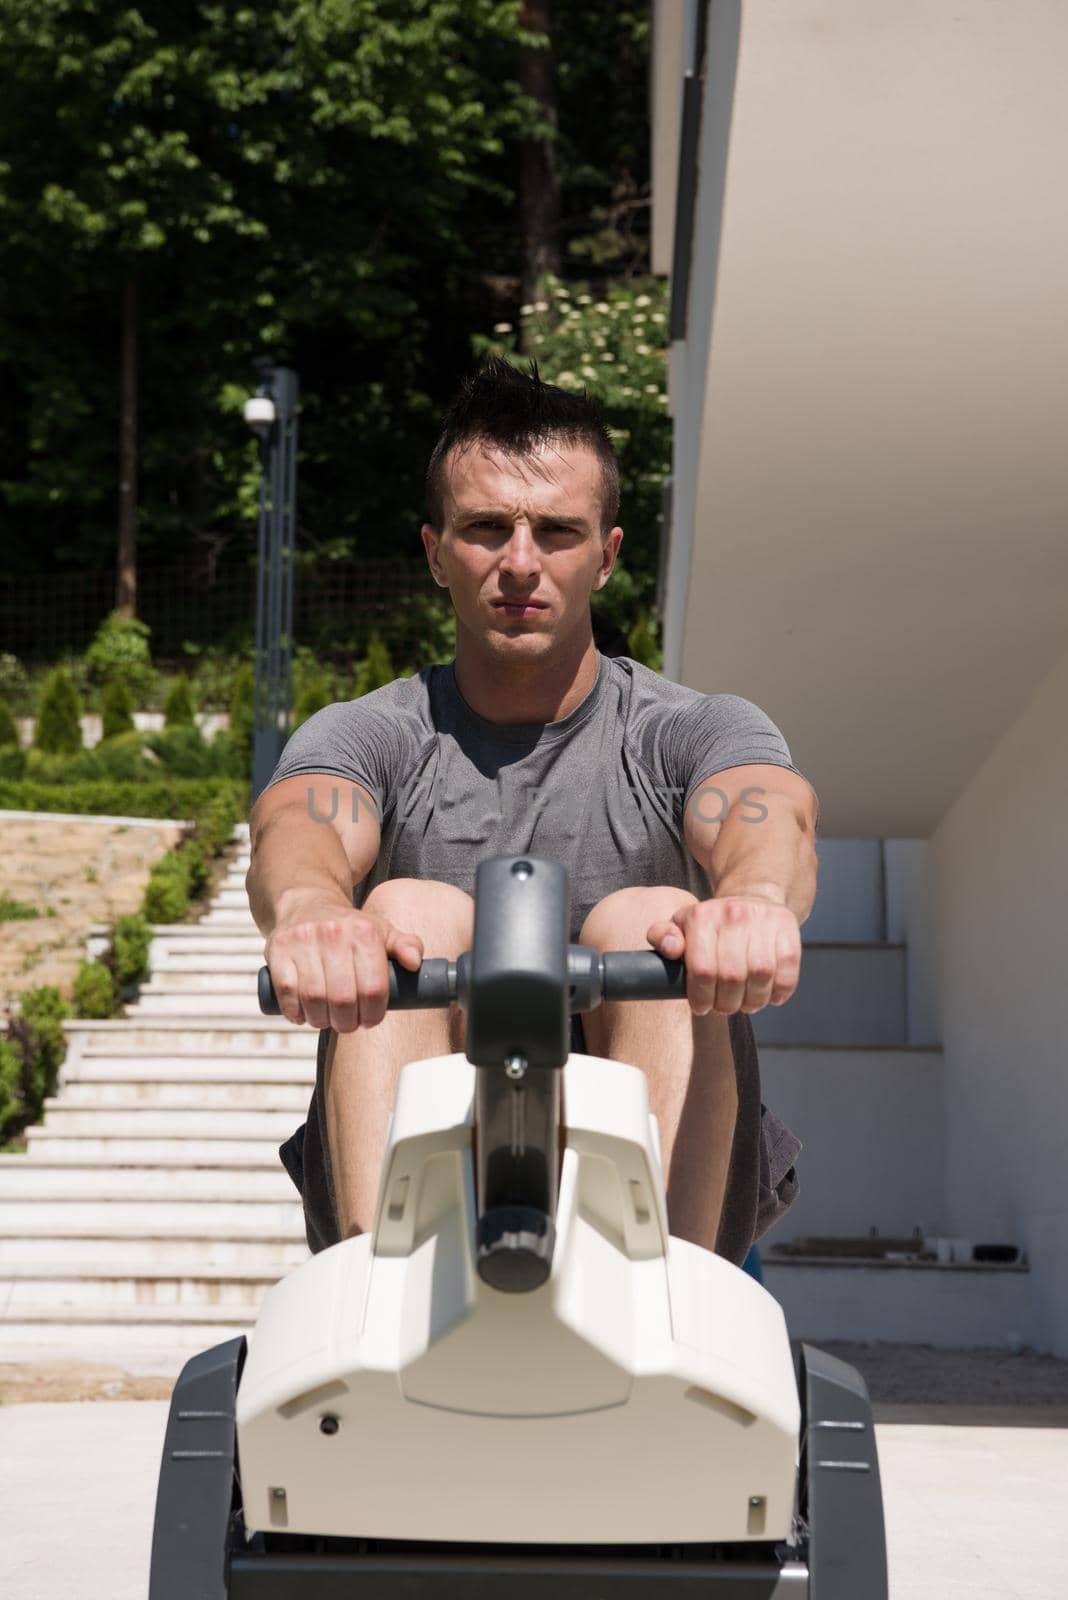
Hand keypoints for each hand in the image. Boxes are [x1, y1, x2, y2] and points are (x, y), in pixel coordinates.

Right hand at [265, 894, 422, 1031]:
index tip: (369, 1020)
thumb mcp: (381, 930)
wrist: (306, 902)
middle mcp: (333, 933)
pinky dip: (294, 1011)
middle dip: (347, 1021)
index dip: (373, 1013)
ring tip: (326, 1020)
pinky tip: (302, 1014)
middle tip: (347, 1024)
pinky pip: (286, 991)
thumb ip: (404, 945)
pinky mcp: (277, 949)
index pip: (374, 987)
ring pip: (314, 998)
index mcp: (364, 931)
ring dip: (321, 1019)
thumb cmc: (348, 926)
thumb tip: (416, 962)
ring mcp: (303, 941)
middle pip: (343, 998)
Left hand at [645, 895, 800, 1015]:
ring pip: (761, 975)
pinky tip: (770, 997)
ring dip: (754, 1001)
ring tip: (746, 1004)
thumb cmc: (710, 924)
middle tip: (724, 1007)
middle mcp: (733, 913)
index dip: (702, 996)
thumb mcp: (681, 926)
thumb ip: (663, 937)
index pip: (703, 969)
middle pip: (733, 977)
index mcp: (702, 916)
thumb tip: (671, 949)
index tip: (701, 1006)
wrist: (750, 900)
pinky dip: (780, 991)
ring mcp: (763, 919)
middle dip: (727, 1003)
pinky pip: (788, 970)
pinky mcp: (788, 927)